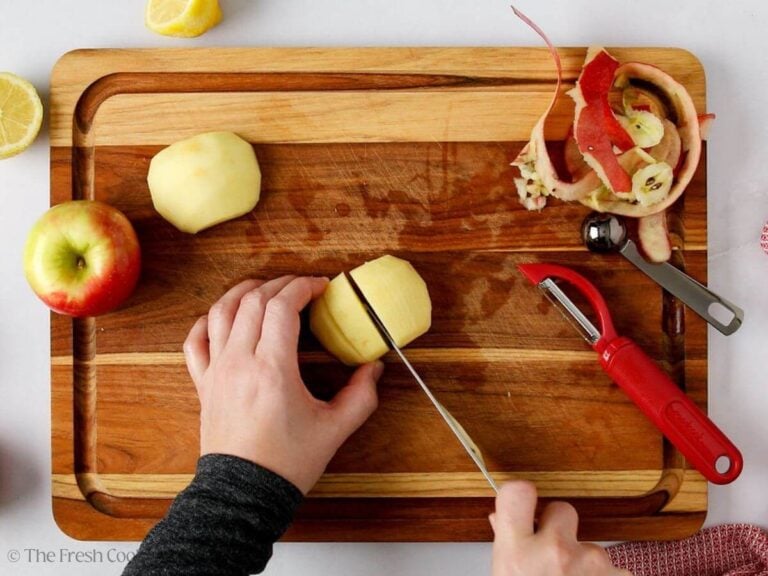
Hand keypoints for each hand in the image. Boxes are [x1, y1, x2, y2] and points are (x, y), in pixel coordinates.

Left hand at [183, 276, 383, 493]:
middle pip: (253, 301)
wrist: (244, 493)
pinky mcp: (203, 383)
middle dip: (280, 283)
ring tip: (264, 288)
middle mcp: (239, 362)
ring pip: (221, 311)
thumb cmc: (286, 463)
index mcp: (272, 369)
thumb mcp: (334, 429)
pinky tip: (223, 316)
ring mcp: (217, 371)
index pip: (282, 307)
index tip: (321, 286)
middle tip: (301, 286)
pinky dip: (207, 320)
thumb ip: (360, 396)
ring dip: (243, 292)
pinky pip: (195, 340)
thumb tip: (373, 368)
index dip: (303, 287)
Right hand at [490, 482, 631, 575]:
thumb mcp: (505, 575)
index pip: (518, 492)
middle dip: (560, 527)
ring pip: (590, 545)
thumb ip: (507, 544)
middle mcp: (555, 552)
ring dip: (584, 562)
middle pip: (563, 509)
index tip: (525, 502)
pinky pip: (613, 568)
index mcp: (519, 552)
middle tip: (552, 556)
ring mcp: (591, 564)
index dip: (522, 495)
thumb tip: (502, 519)